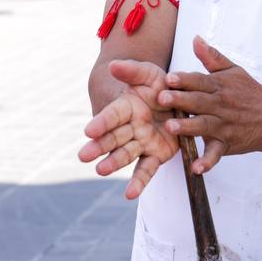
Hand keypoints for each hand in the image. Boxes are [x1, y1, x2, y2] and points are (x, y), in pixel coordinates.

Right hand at [78, 60, 177, 198]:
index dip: (102, 122)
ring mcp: (142, 143)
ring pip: (125, 154)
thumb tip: (113, 65)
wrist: (178, 100)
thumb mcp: (149, 73)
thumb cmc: (159, 85)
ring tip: (101, 171)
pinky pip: (146, 170)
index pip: (112, 115)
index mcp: (126, 107)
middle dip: (99, 147)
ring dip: (113, 163)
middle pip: (113, 137)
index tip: (88, 130)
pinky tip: (130, 195)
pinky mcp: (156, 155)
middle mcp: (130, 127)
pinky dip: (138, 183)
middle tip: (83, 156)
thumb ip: (132, 71)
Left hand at [157, 36, 261, 173]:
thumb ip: (212, 57)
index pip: (200, 81)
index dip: (184, 79)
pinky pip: (216, 154)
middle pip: (198, 102)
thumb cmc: (249, 92)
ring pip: (204, 125)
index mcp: (219, 86)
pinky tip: (195, 168)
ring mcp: (224, 126)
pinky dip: (207, 162)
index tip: (168, 78)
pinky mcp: (227, 144)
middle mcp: (220, 105)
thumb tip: (195, 38)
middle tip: (161, 98)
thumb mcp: (233, 70)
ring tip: (171, 127)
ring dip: (187, 127)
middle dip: (180, 100)